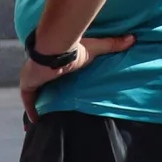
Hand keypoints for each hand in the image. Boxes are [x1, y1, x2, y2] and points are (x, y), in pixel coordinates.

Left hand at [18, 34, 135, 119]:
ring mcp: (33, 77)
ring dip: (36, 104)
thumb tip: (133, 38)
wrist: (55, 46)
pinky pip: (28, 101)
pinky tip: (35, 122)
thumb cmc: (74, 46)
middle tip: (49, 106)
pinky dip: (31, 111)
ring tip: (42, 118)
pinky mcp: (28, 85)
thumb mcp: (96, 48)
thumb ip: (112, 45)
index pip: (53, 72)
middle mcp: (42, 69)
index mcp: (56, 61)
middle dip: (44, 93)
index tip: (58, 86)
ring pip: (34, 93)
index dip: (54, 79)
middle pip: (42, 84)